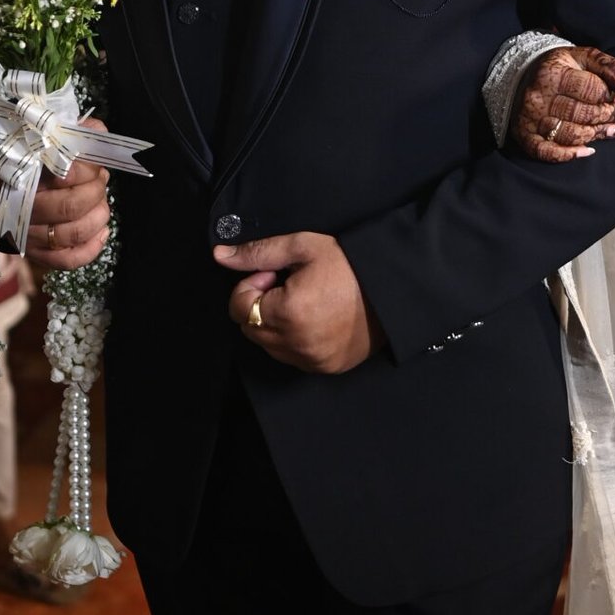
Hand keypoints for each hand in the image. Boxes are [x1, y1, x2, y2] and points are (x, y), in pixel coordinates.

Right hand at [0, 114, 111, 270]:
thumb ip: (75, 133)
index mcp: (22, 175)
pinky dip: (91, 248)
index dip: (87, 170)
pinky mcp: (38, 253)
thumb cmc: (32, 161)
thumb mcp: (49, 140)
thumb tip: (98, 132)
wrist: (1, 188)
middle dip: (95, 192)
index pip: (62, 175)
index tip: (93, 164)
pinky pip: (67, 260)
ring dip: (98, 216)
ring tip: (100, 201)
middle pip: (70, 208)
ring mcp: (28, 235)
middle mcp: (21, 209)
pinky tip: (102, 231)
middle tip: (99, 180)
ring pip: (73, 234)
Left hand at [214, 231, 381, 372]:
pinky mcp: (325, 368)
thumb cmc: (349, 264)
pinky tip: (315, 319)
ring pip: (268, 345)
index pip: (238, 307)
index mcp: (286, 312)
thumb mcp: (303, 247)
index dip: (250, 286)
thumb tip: (220, 256)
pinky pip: (292, 358)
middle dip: (259, 305)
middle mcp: (294, 343)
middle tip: (287, 286)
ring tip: (303, 303)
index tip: (273, 274)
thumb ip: (258, 252)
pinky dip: (293, 340)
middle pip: (250, 328)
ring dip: (274, 325)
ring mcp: (311, 359)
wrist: (394, 289)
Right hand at [511, 45, 614, 162]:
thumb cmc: (563, 67)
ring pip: (569, 133)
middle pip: (581, 113)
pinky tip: (588, 151)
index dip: (612, 97)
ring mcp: (530, 117)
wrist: (523, 74)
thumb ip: (612, 68)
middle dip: (609, 117)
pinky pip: (546, 151)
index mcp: (553, 72)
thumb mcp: (586, 57)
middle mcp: (538, 96)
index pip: (590, 89)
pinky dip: (568, 155)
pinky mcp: (525, 135)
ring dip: (596, 135)